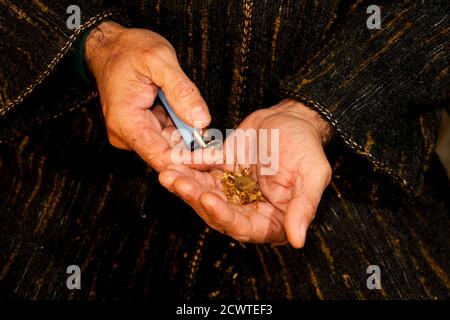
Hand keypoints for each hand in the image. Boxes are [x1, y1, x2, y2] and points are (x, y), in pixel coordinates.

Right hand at [85, 21, 210, 170]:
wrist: (110, 45)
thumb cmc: (129, 49)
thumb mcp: (159, 60)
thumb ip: (182, 91)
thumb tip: (202, 120)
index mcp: (127, 122)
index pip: (163, 158)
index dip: (192, 161)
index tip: (216, 156)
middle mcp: (126, 135)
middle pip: (169, 154)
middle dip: (194, 147)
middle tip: (215, 135)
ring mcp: (132, 134)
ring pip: (170, 145)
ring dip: (188, 133)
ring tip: (197, 114)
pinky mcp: (141, 129)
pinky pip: (166, 135)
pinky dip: (181, 126)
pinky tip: (187, 112)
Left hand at [159, 99, 332, 247]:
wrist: (292, 116)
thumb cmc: (307, 146)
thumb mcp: (312, 175)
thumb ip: (304, 207)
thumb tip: (297, 241)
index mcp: (272, 216)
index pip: (245, 227)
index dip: (225, 217)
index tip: (208, 199)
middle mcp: (249, 207)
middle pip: (218, 212)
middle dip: (196, 199)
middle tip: (178, 183)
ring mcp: (233, 188)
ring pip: (205, 192)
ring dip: (186, 184)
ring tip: (168, 173)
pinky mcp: (222, 168)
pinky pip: (202, 169)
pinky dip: (188, 165)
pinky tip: (173, 159)